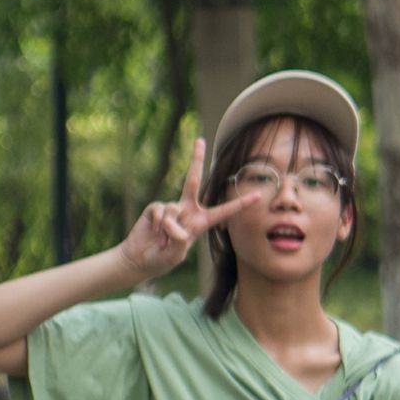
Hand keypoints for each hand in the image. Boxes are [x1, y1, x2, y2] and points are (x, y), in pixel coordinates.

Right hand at [118, 134, 261, 282]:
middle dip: (196, 160)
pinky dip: (158, 224)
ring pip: (173, 209)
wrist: (140, 259)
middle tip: (200, 140)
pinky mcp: (156, 208)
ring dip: (167, 228)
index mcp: (201, 222)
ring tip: (162, 240)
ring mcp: (171, 208)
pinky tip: (154, 233)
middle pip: (193, 181)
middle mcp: (188, 210)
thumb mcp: (176, 255)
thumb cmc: (162, 259)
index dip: (241, 204)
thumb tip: (176, 226)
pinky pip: (160, 210)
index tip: (258, 196)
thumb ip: (180, 241)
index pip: (224, 211)